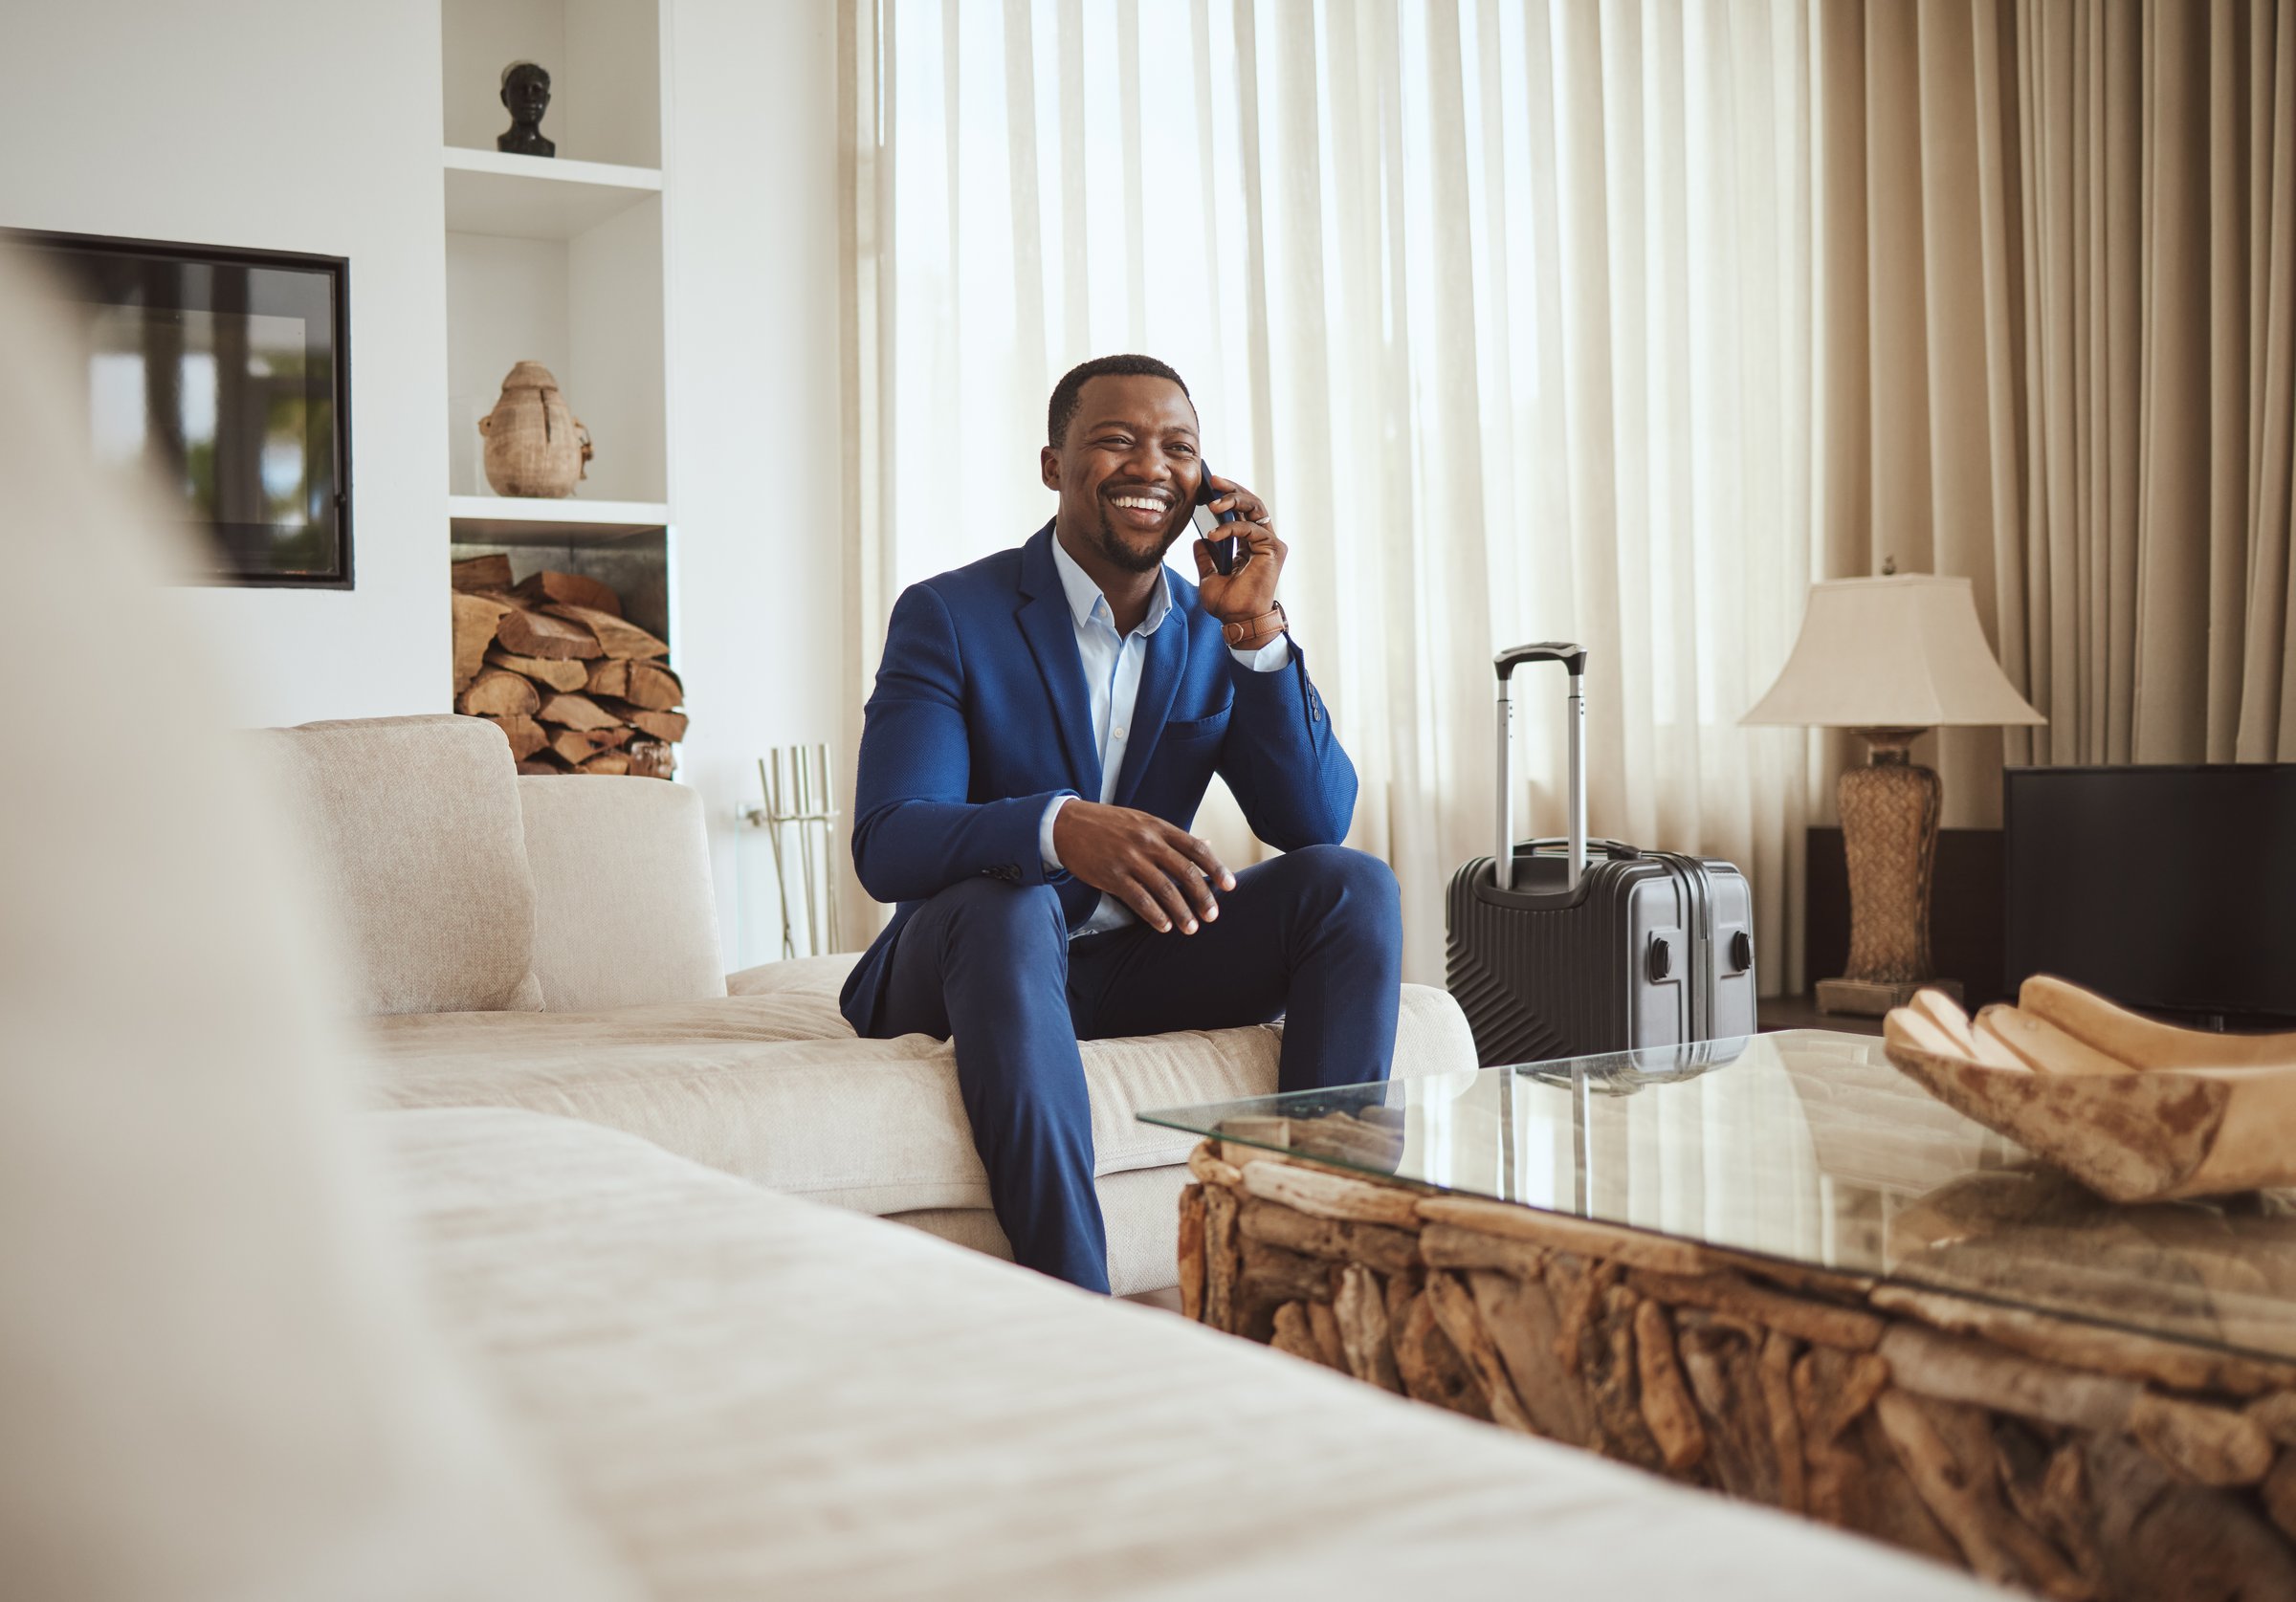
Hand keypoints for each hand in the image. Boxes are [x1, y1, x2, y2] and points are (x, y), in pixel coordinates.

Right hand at [1052, 800, 1235, 933]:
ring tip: (1191, 928)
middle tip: (1213, 915)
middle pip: (1185, 871)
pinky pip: (1139, 899)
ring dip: (1181, 912)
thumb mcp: (1144, 822)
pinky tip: (1164, 926)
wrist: (1067, 825)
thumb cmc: (1109, 825)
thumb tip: (1207, 844)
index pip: (1196, 848)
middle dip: (1203, 896)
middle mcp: (1148, 842)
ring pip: (1164, 889)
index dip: (1216, 868)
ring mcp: (1130, 859)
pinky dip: (1154, 915)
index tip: (1230, 886)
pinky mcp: (1112, 876)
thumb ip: (1174, 836)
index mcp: (1159, 827)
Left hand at [1191, 475, 1285, 641]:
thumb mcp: (1208, 577)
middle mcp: (1263, 541)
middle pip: (1252, 504)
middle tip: (1212, 482)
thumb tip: (1198, 541)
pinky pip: (1250, 528)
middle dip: (1232, 489)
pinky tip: (1213, 535)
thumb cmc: (1229, 605)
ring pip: (1255, 509)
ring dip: (1233, 501)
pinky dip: (1231, 528)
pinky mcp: (1273, 550)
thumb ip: (1206, 558)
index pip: (1243, 512)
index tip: (1209, 487)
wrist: (1239, 622)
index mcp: (1251, 545)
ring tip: (1213, 503)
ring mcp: (1270, 544)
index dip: (1228, 496)